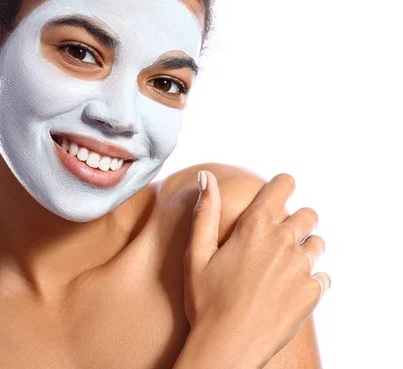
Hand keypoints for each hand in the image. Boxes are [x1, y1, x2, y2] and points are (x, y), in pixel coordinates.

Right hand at [183, 172, 328, 366]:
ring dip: (306, 248)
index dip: (282, 185)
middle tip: (278, 238)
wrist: (228, 345)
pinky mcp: (313, 292)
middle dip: (297, 220)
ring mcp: (302, 267)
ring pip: (318, 244)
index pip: (283, 185)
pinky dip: (311, 279)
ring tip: (283, 267)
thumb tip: (206, 176)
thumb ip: (205, 211)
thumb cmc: (206, 300)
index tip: (278, 192)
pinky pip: (323, 276)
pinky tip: (289, 290)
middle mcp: (284, 241)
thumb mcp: (197, 253)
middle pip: (308, 214)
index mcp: (255, 226)